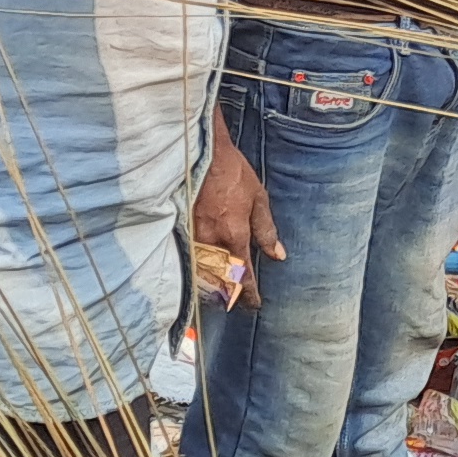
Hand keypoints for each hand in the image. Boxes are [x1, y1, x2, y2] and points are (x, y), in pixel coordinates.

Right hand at [190, 117, 281, 308]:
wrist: (202, 152)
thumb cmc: (232, 171)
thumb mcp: (258, 197)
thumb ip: (266, 229)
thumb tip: (277, 255)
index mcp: (235, 233)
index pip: (244, 274)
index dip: (249, 293)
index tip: (254, 304)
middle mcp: (212, 240)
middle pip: (220, 280)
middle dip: (229, 295)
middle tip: (236, 302)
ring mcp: (193, 236)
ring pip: (202, 274)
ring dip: (212, 287)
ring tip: (220, 293)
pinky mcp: (180, 228)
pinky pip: (189, 258)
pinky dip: (197, 271)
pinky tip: (202, 274)